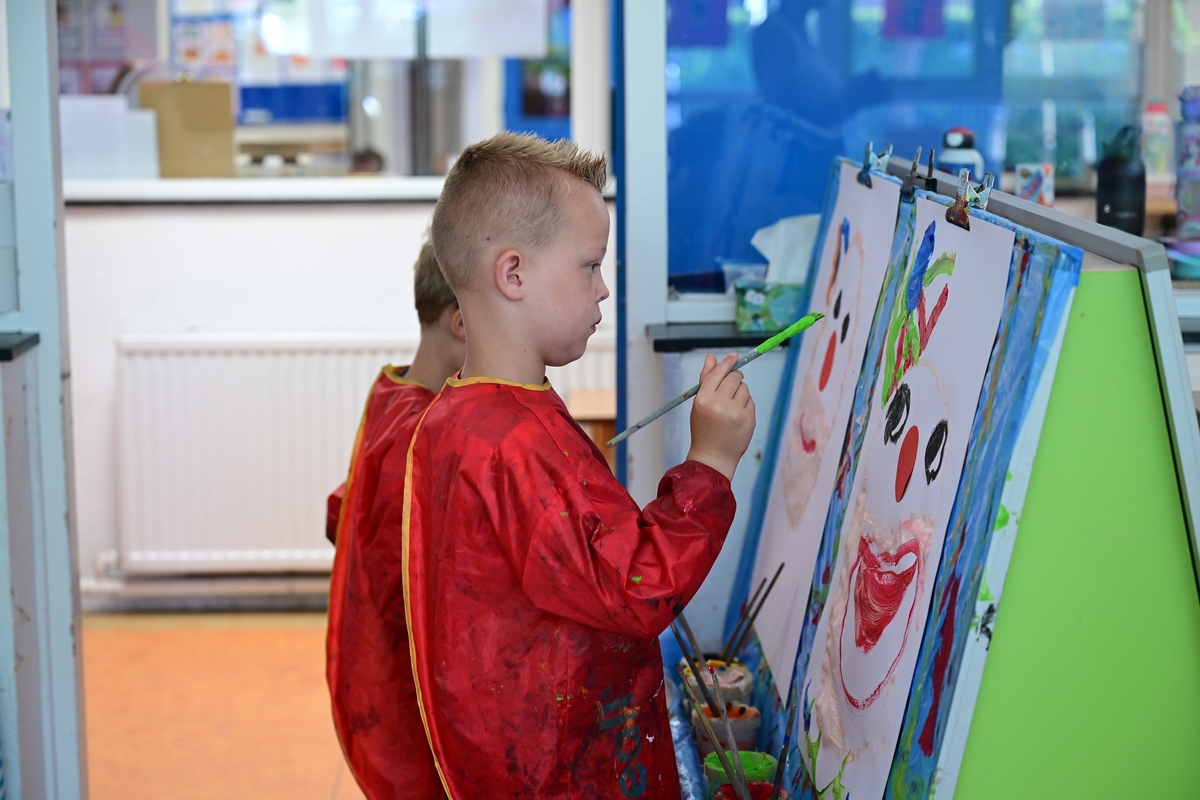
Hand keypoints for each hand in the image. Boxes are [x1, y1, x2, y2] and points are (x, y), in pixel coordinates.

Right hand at [686, 353, 754, 480]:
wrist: (713, 455)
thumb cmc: (704, 427)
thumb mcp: (700, 403)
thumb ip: (706, 379)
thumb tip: (711, 357)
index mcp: (703, 399)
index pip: (718, 373)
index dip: (727, 363)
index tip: (734, 356)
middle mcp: (719, 404)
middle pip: (734, 377)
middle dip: (735, 377)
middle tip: (731, 386)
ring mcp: (735, 411)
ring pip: (744, 388)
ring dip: (739, 392)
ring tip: (730, 407)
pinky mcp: (748, 418)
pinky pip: (750, 400)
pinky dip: (745, 404)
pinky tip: (737, 415)